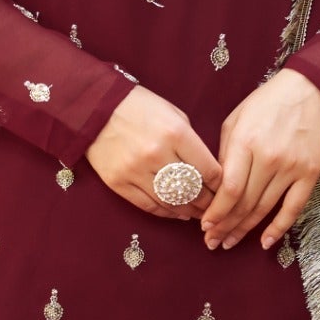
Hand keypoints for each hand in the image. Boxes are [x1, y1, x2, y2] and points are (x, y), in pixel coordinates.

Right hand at [85, 84, 219, 220]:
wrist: (95, 107)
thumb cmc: (139, 107)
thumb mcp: (173, 114)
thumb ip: (191, 141)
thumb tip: (207, 170)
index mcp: (176, 134)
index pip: (209, 170)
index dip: (221, 185)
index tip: (224, 189)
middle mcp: (157, 154)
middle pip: (192, 190)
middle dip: (208, 202)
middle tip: (215, 207)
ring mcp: (136, 171)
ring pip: (171, 203)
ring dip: (188, 211)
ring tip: (198, 213)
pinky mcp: (119, 183)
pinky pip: (148, 206)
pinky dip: (166, 213)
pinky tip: (176, 212)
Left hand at [202, 69, 319, 252]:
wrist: (311, 89)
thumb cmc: (268, 102)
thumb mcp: (236, 119)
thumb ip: (225, 152)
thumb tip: (216, 186)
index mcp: (246, 142)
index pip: (229, 188)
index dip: (216, 212)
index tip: (204, 225)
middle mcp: (268, 158)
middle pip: (244, 203)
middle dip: (225, 226)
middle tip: (211, 242)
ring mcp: (292, 167)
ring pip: (264, 208)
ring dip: (245, 229)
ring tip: (229, 243)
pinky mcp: (310, 173)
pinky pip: (293, 207)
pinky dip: (279, 228)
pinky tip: (264, 242)